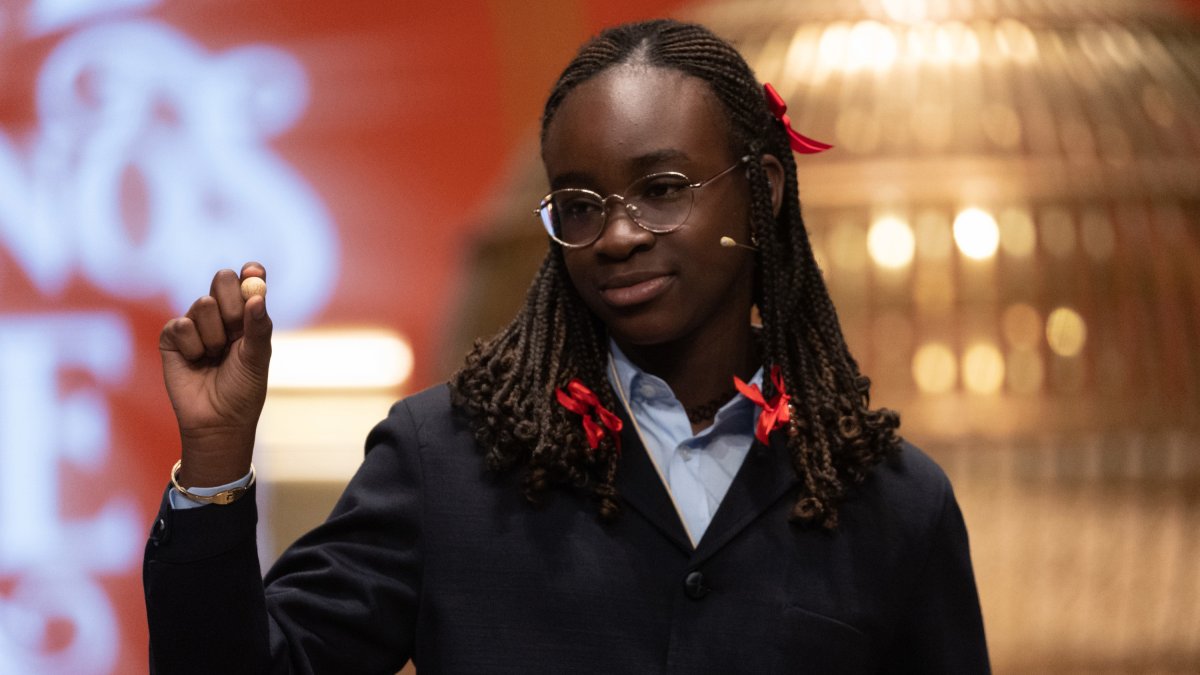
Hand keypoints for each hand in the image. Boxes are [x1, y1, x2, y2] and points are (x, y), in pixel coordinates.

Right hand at [159, 262, 272, 486]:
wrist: (218, 421)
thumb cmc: (243, 390)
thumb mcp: (257, 357)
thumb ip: (258, 325)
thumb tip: (257, 296)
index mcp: (247, 315)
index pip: (249, 281)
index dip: (251, 273)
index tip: (253, 272)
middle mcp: (221, 315)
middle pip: (222, 280)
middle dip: (231, 300)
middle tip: (235, 325)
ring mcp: (196, 324)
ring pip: (202, 303)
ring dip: (214, 333)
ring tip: (215, 356)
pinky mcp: (172, 338)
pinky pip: (181, 324)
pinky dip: (193, 345)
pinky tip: (196, 361)